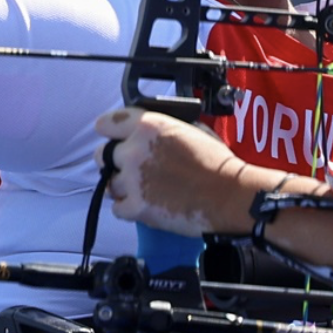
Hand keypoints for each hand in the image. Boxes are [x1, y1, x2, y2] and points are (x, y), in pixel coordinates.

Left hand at [94, 107, 251, 234]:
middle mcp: (134, 150)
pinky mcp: (136, 207)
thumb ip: (160, 128)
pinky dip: (129, 209)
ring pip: (110, 184)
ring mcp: (133, 180)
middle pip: (101, 155)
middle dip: (114, 162)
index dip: (110, 133)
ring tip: (147, 190)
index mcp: (148, 125)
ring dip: (124, 188)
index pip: (106, 124)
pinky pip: (117, 208)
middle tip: (132, 170)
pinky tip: (148, 205)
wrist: (230, 195)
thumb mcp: (189, 129)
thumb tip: (146, 131)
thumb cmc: (216, 163)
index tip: (114, 140)